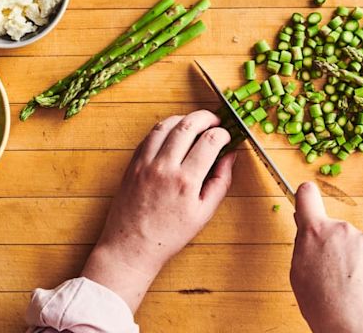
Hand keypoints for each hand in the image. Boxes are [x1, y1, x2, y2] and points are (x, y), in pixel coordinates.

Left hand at [82, 110, 236, 311]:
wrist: (132, 245)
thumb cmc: (170, 234)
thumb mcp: (203, 213)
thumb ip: (220, 181)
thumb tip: (230, 155)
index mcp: (186, 181)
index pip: (209, 141)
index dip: (222, 133)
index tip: (226, 136)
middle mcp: (165, 167)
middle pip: (188, 125)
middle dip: (205, 117)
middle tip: (214, 121)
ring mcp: (145, 163)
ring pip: (166, 124)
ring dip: (184, 118)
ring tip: (195, 124)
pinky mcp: (133, 163)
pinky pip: (149, 135)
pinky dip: (164, 128)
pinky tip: (174, 134)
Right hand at [290, 182, 362, 332]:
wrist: (350, 319)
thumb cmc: (320, 299)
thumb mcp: (298, 268)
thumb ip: (304, 243)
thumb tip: (305, 227)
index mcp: (314, 230)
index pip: (307, 197)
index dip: (305, 196)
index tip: (306, 195)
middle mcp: (341, 228)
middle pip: (335, 229)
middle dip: (334, 244)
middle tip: (330, 269)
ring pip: (357, 245)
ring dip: (354, 259)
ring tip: (348, 283)